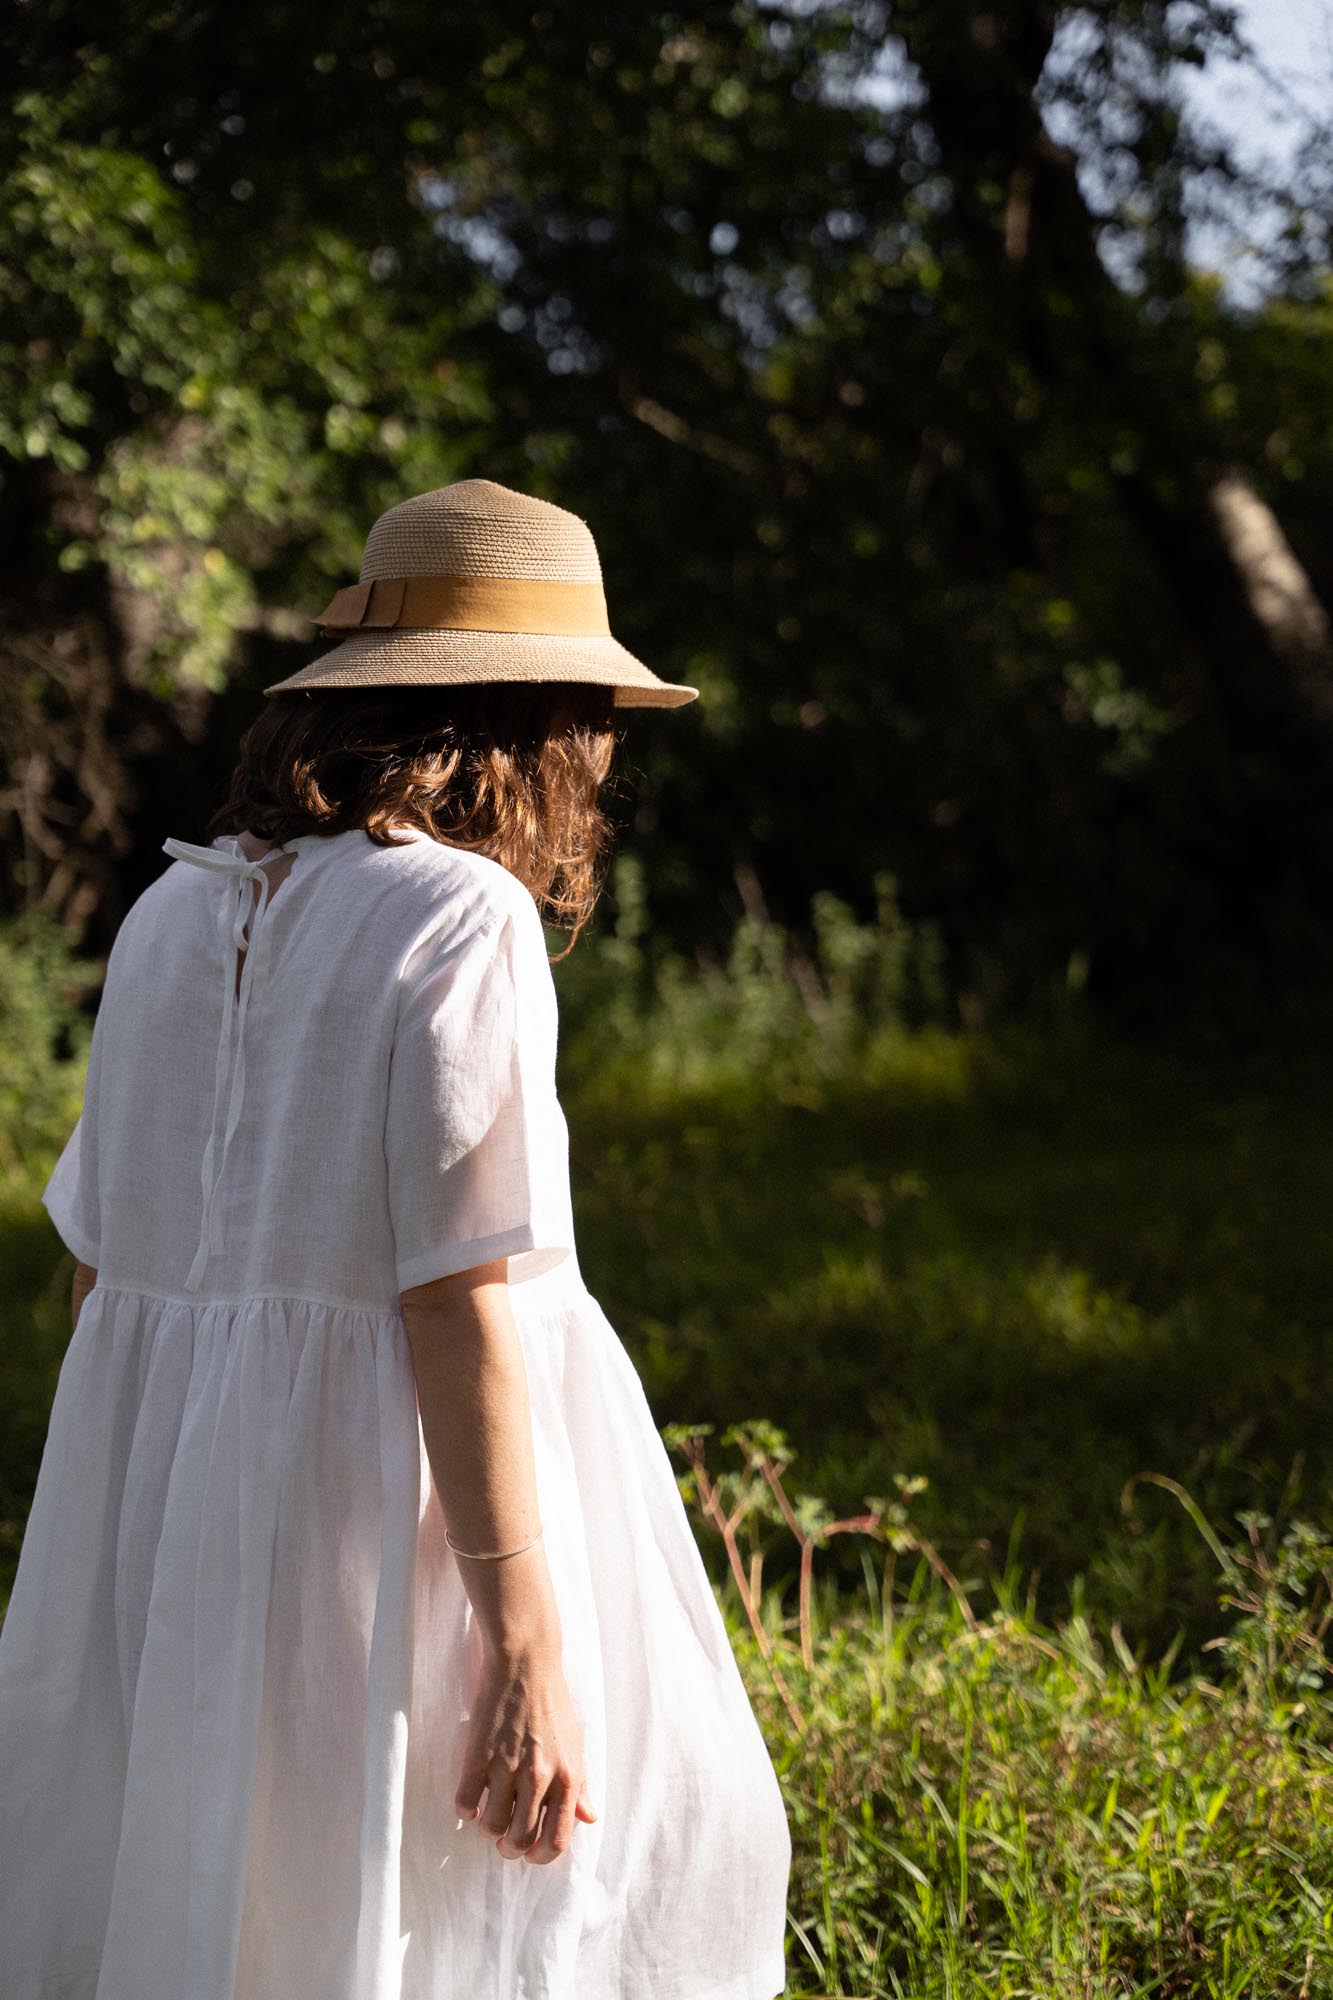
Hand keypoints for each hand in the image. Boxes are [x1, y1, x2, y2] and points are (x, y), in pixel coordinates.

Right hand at [454, 1637, 597, 1863]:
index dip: (540, 1857)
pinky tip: (471, 1800)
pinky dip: (466, 1810)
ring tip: (489, 1816)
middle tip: (505, 1838)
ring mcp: (507, 1766)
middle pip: (519, 1840)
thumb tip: (588, 1818)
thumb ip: (580, 1785)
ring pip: (491, 1827)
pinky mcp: (479, 1753)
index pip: (556, 1840)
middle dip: (510, 1848)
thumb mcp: (575, 1743)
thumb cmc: (553, 1702)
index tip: (530, 1853)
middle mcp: (539, 1776)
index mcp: (567, 1776)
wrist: (525, 1663)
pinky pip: (465, 1802)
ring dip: (488, 1829)